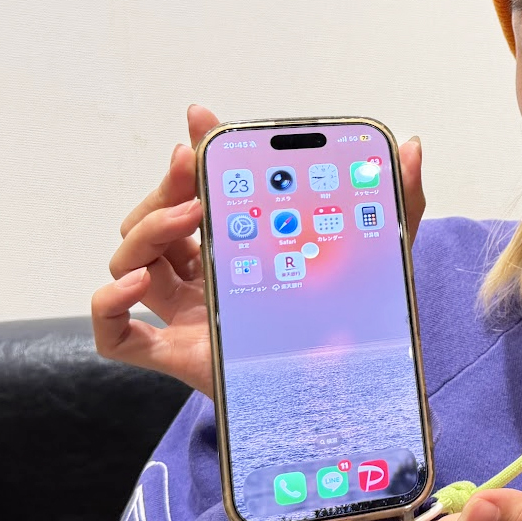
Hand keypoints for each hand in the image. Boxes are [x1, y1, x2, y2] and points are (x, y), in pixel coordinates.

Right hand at [91, 104, 427, 394]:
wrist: (357, 397)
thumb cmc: (356, 327)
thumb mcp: (379, 257)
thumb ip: (397, 203)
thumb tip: (412, 147)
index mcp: (238, 251)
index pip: (198, 192)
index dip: (192, 156)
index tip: (200, 123)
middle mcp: (205, 280)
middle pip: (155, 220)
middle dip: (166, 186)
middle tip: (192, 169)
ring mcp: (186, 317)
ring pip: (129, 260)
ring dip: (146, 227)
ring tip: (188, 217)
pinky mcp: (176, 357)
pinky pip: (115, 335)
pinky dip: (108, 303)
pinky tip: (137, 281)